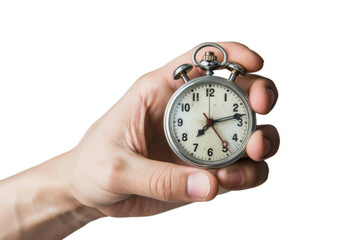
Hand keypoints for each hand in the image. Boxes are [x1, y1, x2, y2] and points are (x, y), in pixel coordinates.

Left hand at [66, 42, 279, 216]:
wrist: (89, 193)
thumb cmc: (92, 166)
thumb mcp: (116, 169)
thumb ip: (161, 179)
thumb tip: (211, 185)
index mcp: (161, 92)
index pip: (202, 59)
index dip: (233, 53)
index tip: (255, 64)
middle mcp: (188, 112)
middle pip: (239, 91)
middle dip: (261, 94)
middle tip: (261, 110)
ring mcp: (200, 141)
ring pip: (249, 131)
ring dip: (262, 140)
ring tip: (251, 156)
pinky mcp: (205, 169)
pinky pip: (241, 168)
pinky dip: (248, 174)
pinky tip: (229, 182)